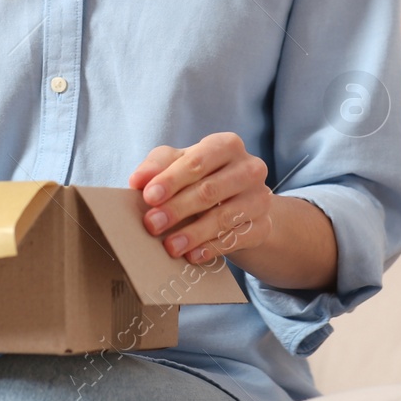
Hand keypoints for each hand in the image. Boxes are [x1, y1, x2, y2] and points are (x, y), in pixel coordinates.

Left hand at [127, 132, 272, 264]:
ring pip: (223, 217)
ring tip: (169, 246)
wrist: (242, 204)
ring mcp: (260, 198)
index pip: (197, 161)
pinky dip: (211, 248)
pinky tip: (192, 256)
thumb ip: (157, 166)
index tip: (149, 197)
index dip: (171, 179)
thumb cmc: (203, 178)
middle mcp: (250, 168)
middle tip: (152, 225)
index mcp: (227, 145)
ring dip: (192, 234)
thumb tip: (137, 180)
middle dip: (177, 209)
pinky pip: (236, 239)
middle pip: (209, 190)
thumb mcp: (179, 164)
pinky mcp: (263, 226)